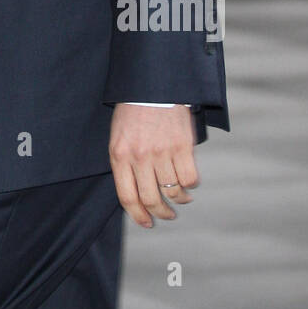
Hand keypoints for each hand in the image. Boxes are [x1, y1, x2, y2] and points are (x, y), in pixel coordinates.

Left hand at [109, 103, 197, 226]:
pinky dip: (190, 185)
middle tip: (166, 215)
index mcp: (120, 155)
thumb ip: (124, 164)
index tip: (146, 223)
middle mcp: (140, 157)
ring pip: (172, 191)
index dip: (138, 215)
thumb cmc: (132, 113)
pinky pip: (189, 178)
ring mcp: (162, 152)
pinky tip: (188, 182)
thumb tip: (135, 195)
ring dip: (179, 200)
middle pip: (151, 199)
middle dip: (160, 213)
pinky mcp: (182, 146)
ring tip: (181, 199)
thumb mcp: (117, 137)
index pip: (128, 197)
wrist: (152, 86)